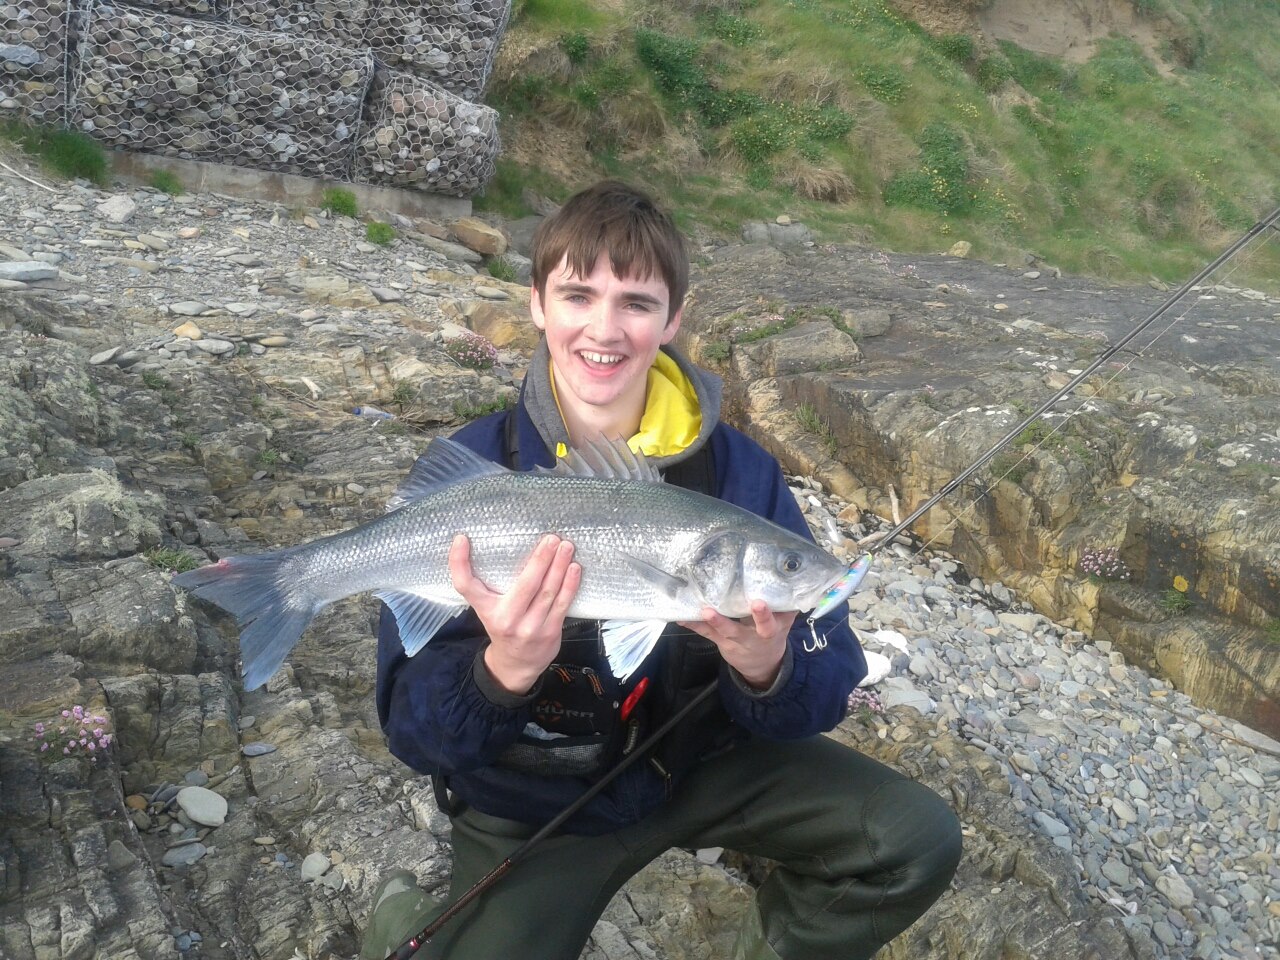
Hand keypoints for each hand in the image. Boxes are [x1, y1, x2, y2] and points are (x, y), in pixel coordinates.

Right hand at [449, 533, 581, 694]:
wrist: (516, 664)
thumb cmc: (502, 626)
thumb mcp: (485, 607)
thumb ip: (483, 584)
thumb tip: (482, 544)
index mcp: (486, 609)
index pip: (466, 585)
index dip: (459, 562)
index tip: (461, 539)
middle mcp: (505, 619)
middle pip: (524, 584)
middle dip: (540, 559)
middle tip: (551, 538)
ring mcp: (529, 627)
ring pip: (547, 592)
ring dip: (559, 567)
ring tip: (566, 547)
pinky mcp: (549, 632)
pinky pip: (561, 604)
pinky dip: (570, 585)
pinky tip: (574, 569)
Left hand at [678, 601, 796, 689]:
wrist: (762, 665)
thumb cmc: (772, 634)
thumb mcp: (784, 624)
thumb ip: (787, 606)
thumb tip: (795, 581)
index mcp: (769, 631)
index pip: (769, 623)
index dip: (763, 614)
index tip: (758, 602)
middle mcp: (751, 636)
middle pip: (744, 628)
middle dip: (733, 619)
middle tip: (735, 606)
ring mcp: (734, 640)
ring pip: (724, 631)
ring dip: (714, 621)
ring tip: (704, 611)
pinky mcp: (720, 641)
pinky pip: (707, 633)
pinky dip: (694, 625)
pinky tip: (682, 618)